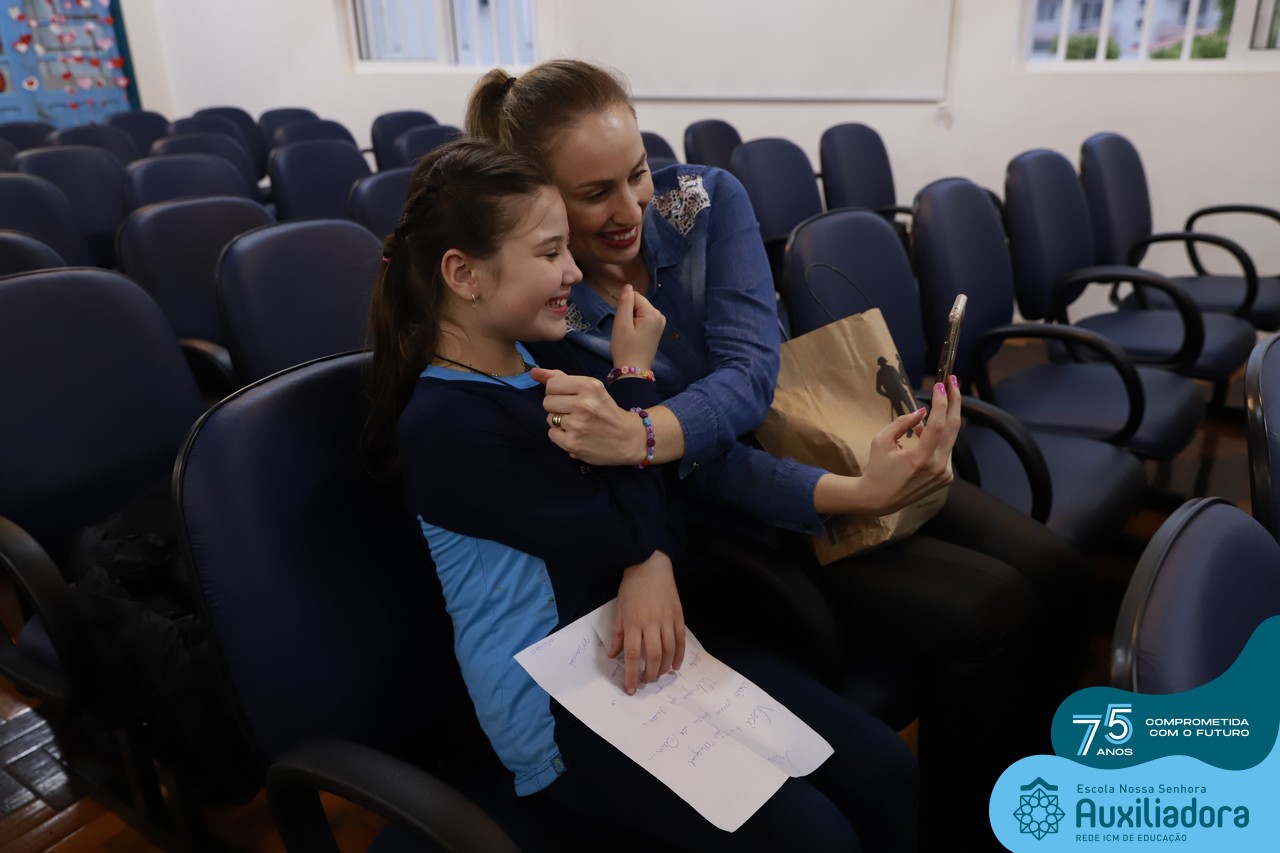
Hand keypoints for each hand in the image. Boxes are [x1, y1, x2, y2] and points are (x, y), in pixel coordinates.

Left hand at [533, 367, 647, 464]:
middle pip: (547, 402)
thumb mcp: (591, 388)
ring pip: (549, 418)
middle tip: (575, 412)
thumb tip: (534, 372)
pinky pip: (552, 434)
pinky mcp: (573, 444)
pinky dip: (561, 436)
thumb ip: (561, 378)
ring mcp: (578, 426)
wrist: (629, 438)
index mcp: (590, 386)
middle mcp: (584, 404)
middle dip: (557, 406)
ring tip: (578, 424)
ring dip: (560, 421)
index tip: (569, 397)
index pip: (552, 385)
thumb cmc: (606, 411)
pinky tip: (576, 435)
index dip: (557, 391)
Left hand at [608, 551, 684, 694]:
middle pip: (652, 656)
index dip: (631, 674)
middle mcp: (651, 623)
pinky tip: (675, 666)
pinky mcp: (678, 615)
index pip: (631, 654)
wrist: (650, 565)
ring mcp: (667, 619)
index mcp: (633, 622)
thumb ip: (618, 634)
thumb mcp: (619, 609)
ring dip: (664, 667)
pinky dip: (679, 655)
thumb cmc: (631, 587)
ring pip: (669, 650)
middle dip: (650, 674)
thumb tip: (613, 655)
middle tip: (646, 681)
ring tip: (659, 674)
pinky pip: (681, 640)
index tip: (630, 688)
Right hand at [610, 284, 665, 369]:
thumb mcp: (621, 323)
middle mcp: (660, 315)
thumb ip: (625, 302)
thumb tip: (628, 286)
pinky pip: (643, 319)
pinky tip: (634, 336)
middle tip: (626, 330)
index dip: (624, 307)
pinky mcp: (657, 330)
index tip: (623, 323)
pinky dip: (636, 325)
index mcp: (653, 313)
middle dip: (629, 313)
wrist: (633, 370)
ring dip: (632, 319)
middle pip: (638, 303)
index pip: (634, 296)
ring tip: (630, 334)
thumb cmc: (625, 347)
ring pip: (640, 311)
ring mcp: (660, 323)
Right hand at [813, 375, 960, 516]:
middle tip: (953, 382)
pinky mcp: (946, 478)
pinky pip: (946, 450)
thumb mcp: (881, 441)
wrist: (880, 499)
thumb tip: (922, 411)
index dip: (941, 401)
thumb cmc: (877, 468)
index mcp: (921, 458)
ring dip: (941, 421)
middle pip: (953, 427)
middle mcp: (938, 467)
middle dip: (954, 402)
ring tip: (929, 412)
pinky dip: (938, 438)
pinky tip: (923, 435)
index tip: (940, 384)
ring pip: (949, 438)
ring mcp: (944, 474)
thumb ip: (902, 423)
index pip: (938, 424)